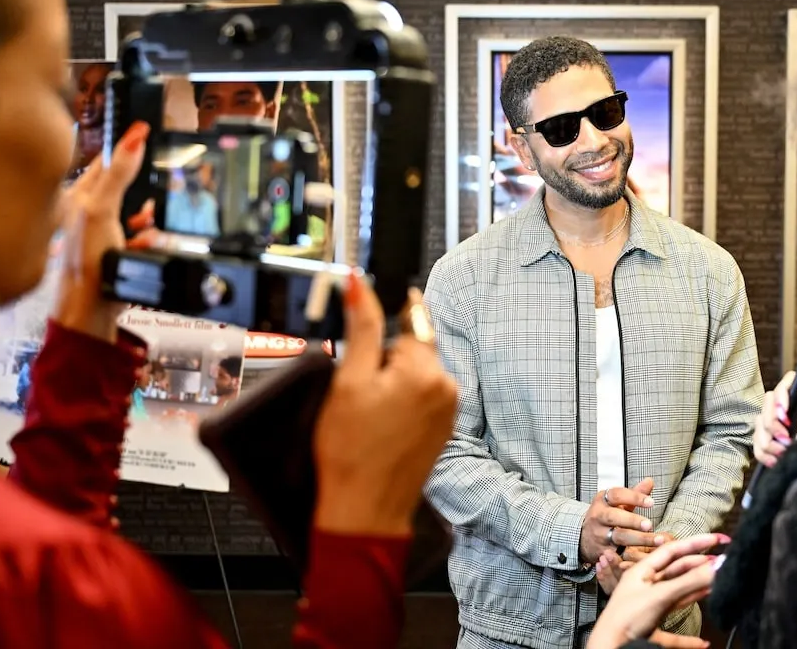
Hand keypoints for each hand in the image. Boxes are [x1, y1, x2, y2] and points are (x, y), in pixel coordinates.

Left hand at [53, 122, 152, 342]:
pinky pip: (140, 238)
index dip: (126, 147)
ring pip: (135, 213)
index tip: (145, 129)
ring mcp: (101, 234)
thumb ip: (117, 175)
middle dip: (143, 189)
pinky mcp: (116, 253)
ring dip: (148, 218)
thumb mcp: (102, 210)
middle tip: (156, 189)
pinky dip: (148, 240)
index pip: (104, 161)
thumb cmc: (86, 261)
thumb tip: (133, 140)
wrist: (91, 310)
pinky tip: (149, 245)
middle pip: (123, 187)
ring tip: (149, 224)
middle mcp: (86, 213)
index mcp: (75, 196)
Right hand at [313, 278, 457, 535]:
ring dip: (391, 388)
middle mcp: (447, 387)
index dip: (375, 343)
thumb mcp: (347, 381)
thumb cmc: (352, 454)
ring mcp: (448, 411)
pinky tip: (381, 430)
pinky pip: (420, 400)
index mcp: (428, 371)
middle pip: (410, 351)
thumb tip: (360, 284)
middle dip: (382, 367)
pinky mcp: (443, 429)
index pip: (403, 327)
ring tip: (369, 419)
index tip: (365, 358)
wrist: (364, 511)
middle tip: (359, 399)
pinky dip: (400, 407)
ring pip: (414, 376)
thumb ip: (361, 327)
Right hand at [580, 478, 663, 563]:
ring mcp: (599, 535)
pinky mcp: (602, 552)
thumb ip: (634, 494)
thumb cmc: (606, 517)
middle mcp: (598, 517)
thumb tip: (650, 481)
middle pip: (614, 517)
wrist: (582, 538)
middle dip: (633, 521)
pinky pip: (619, 554)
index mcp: (602, 501)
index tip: (651, 502)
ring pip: (618, 537)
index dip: (634, 497)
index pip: (616, 495)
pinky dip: (633, 556)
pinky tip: (647, 557)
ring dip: (639, 539)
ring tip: (658, 541)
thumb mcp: (616, 503)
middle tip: (650, 524)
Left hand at [586, 533, 729, 648]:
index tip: (716, 539)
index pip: (673, 550)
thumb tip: (716, 567)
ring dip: (697, 591)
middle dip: (699, 567)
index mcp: (642, 571)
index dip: (696, 543)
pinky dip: (689, 639)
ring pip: (678, 596)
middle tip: (721, 564)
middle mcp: (646, 586)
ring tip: (717, 585)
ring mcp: (649, 607)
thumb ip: (689, 581)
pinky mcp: (650, 629)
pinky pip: (674, 633)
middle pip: (677, 572)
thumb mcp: (660, 595)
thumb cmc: (625, 618)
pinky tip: (701, 643)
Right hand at [752, 359, 796, 467]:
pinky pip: (755, 442)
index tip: (785, 414)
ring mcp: (779, 427)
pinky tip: (777, 460)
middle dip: (773, 425)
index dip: (780, 398)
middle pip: (766, 404)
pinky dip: (765, 453)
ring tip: (784, 453)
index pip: (784, 385)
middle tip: (786, 439)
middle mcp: (791, 412)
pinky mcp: (771, 442)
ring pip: (758, 423)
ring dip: (769, 442)